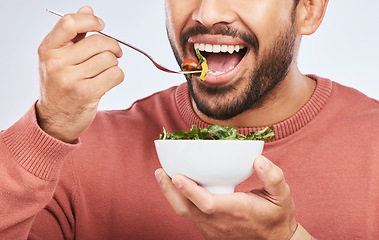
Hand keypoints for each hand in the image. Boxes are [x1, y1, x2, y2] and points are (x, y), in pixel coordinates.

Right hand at [36, 6, 123, 142]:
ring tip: (105, 71)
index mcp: (48, 50)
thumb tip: (88, 10)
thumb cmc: (59, 87)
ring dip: (114, 64)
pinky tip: (108, 81)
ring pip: (110, 59)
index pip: (70, 22)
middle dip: (113, 46)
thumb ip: (73, 34)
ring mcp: (70, 79)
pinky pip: (116, 74)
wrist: (55, 119)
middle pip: (98, 42)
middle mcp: (56, 63)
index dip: (91, 20)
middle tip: (114, 53)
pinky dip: (117, 76)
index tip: (101, 25)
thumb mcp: (59, 58)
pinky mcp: (86, 93)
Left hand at [155, 155, 297, 239]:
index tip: (177, 176)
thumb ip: (273, 177)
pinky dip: (181, 202)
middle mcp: (221, 222)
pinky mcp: (211, 231)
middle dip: (170, 191)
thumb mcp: (282, 195)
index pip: (208, 204)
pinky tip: (177, 188)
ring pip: (186, 213)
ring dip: (172, 196)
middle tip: (159, 173)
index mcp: (237, 211)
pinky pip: (191, 216)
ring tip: (162, 177)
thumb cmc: (277, 216)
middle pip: (188, 209)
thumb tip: (259, 160)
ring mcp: (214, 229)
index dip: (190, 191)